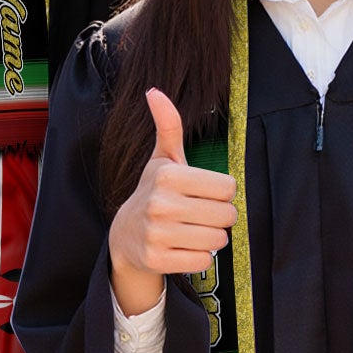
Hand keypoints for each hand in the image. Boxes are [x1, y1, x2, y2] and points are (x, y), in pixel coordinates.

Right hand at [107, 89, 234, 316]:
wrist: (125, 235)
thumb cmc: (154, 192)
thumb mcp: (162, 159)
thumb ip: (168, 126)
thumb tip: (154, 91)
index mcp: (167, 175)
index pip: (228, 187)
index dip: (221, 192)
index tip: (204, 194)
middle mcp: (160, 203)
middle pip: (226, 214)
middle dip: (220, 216)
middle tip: (201, 215)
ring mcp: (157, 233)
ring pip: (217, 240)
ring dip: (212, 238)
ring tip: (193, 231)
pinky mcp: (157, 259)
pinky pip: (202, 261)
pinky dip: (199, 257)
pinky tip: (183, 248)